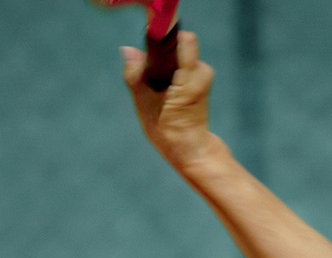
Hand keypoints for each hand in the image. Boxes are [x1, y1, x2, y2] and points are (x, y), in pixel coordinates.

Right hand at [121, 30, 220, 171]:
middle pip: (178, 45)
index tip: (152, 38)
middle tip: (150, 76)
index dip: (167, 33)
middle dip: (161, 54)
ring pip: (179, 54)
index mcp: (189, 79)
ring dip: (165, 65)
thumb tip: (127, 49)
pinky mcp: (202, 78)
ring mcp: (204, 75)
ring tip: (158, 89)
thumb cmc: (168, 131)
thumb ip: (135, 74)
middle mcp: (201, 72)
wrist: (191, 148)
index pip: (185, 40)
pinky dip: (171, 71)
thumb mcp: (144, 104)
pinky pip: (183, 63)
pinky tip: (165, 91)